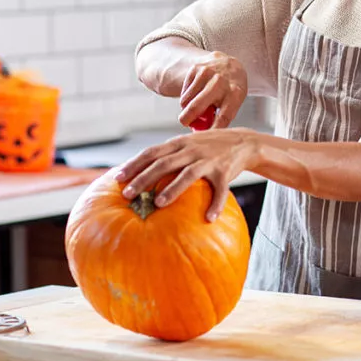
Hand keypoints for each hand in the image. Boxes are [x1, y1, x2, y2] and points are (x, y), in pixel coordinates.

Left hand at [114, 128, 259, 219]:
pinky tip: (209, 218)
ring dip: (173, 189)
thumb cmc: (209, 147)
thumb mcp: (188, 144)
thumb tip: (141, 173)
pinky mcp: (225, 172)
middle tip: (128, 194)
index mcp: (179, 143)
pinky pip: (219, 190)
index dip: (134, 164)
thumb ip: (169, 155)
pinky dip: (215, 204)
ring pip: (188, 174)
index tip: (117, 178)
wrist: (243, 142)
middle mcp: (192, 149)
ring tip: (159, 204)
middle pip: (163, 164)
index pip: (151, 153)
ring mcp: (209, 160)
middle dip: (144, 179)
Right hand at [177, 51, 247, 129]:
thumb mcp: (232, 103)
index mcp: (235, 94)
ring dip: (186, 108)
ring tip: (196, 107)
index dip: (213, 130)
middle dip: (186, 119)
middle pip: (196, 106)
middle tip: (185, 123)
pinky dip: (186, 98)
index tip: (204, 139)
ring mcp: (207, 74)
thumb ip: (220, 118)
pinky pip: (184, 92)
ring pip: (186, 100)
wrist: (228, 65)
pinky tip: (195, 94)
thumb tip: (203, 135)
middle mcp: (221, 82)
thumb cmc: (231, 90)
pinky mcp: (196, 69)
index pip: (223, 117)